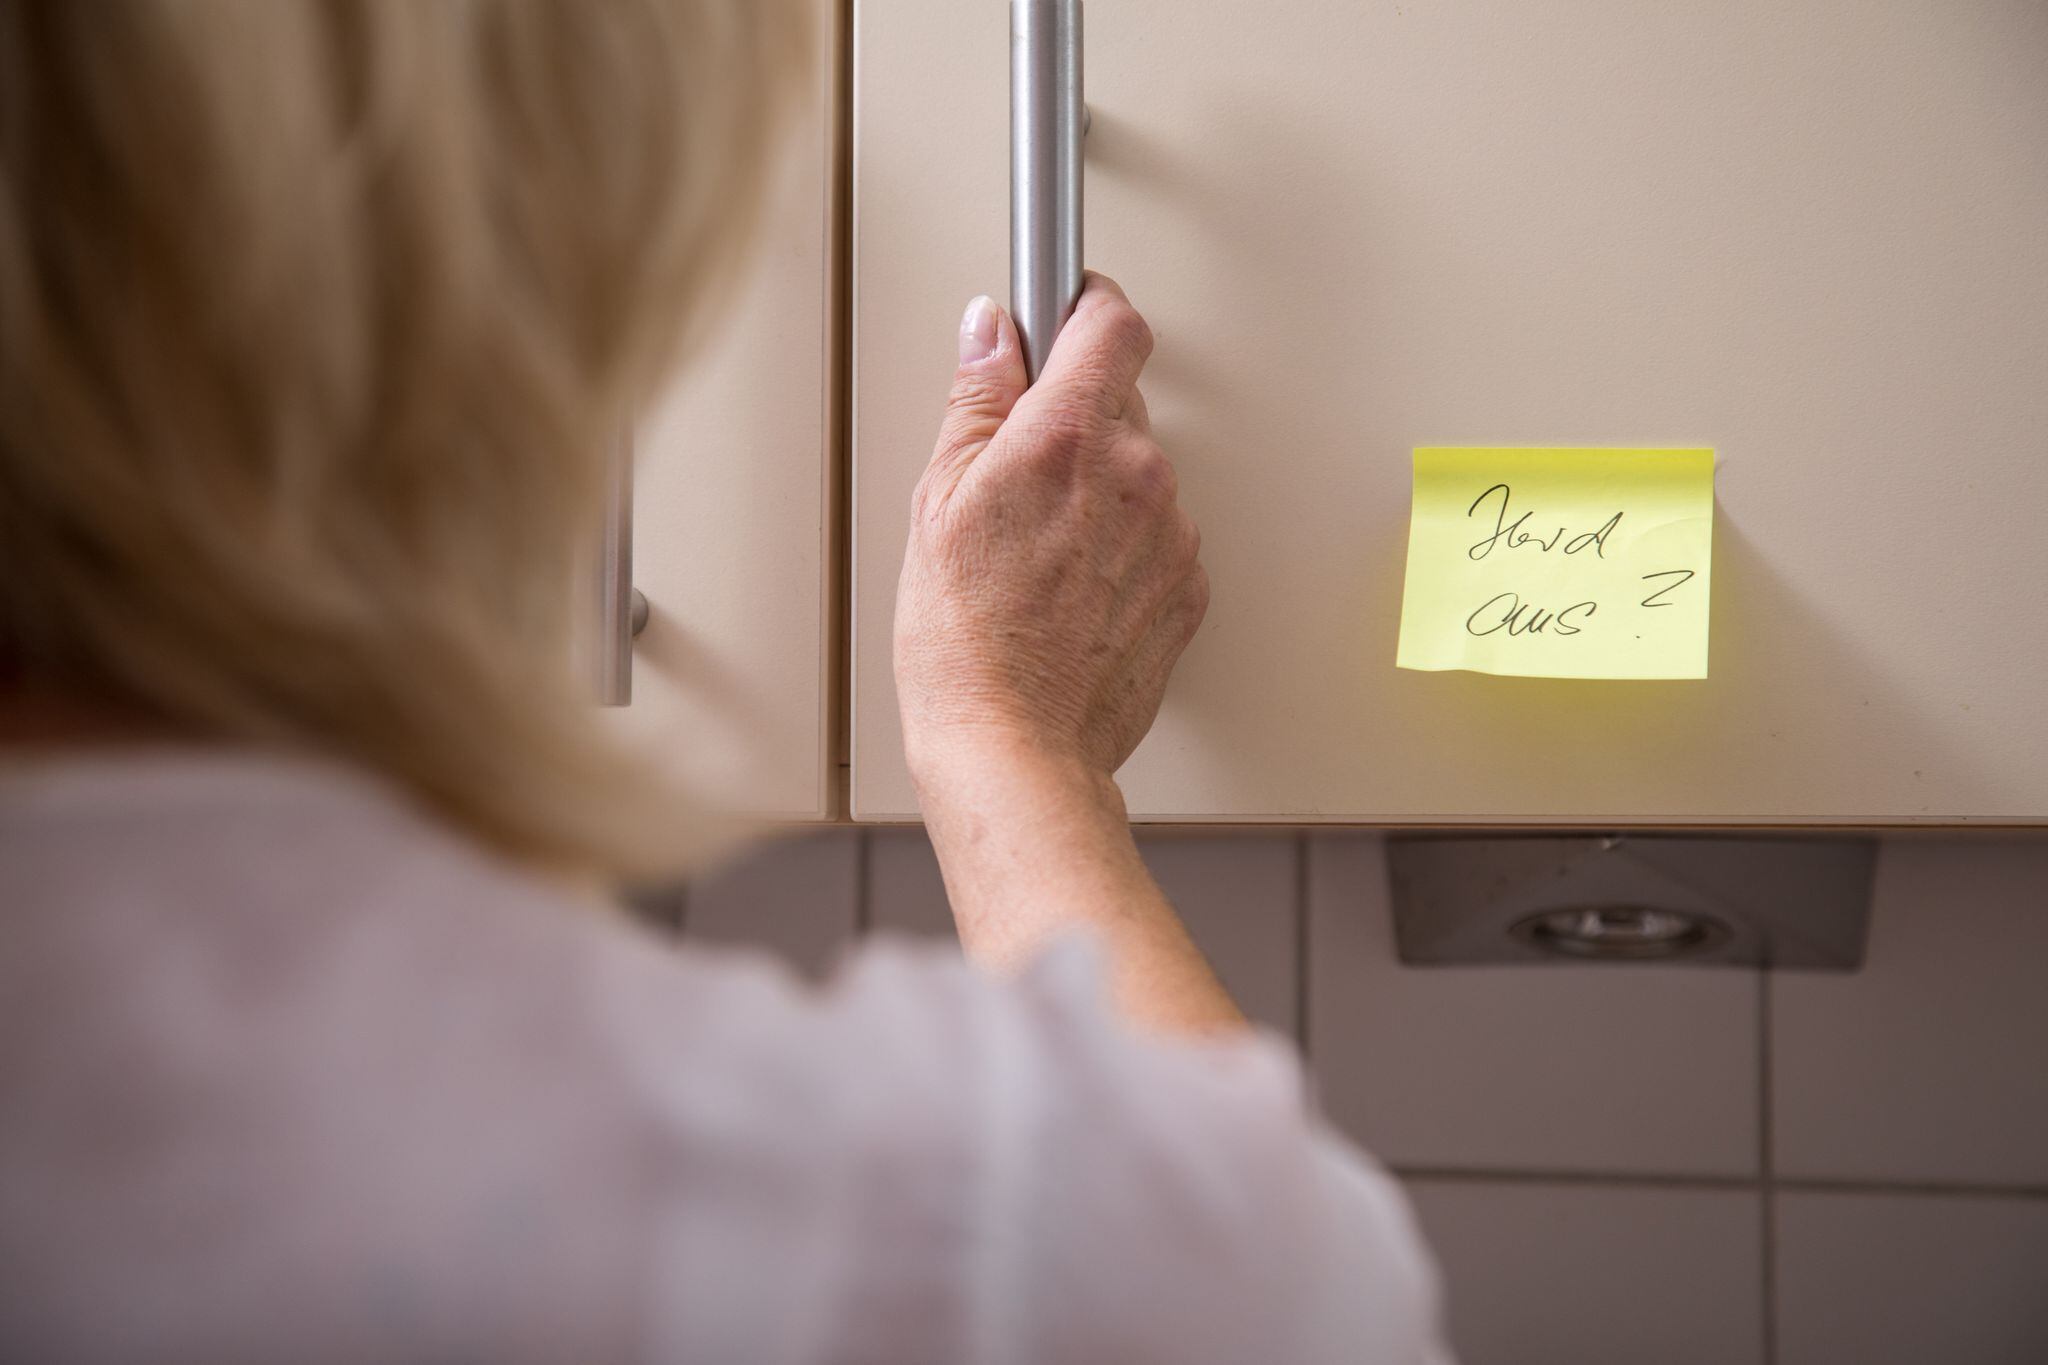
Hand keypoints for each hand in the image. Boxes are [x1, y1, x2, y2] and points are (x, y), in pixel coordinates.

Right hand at [894, 274, 1207, 786]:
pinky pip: (1158, 537)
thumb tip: (992, 333)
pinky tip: (1069, 589)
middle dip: (1074, 423)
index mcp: (1069, 437)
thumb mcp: (940, 500)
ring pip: (1140, 476)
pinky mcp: (1189, 586)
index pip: (1112, 323)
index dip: (1088, 308)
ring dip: (1100, 494)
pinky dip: (1123, 550)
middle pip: (1121, 404)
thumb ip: (977, 400)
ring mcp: (1172, 531)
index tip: (1067, 312)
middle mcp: (1136, 473)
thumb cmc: (965, 640)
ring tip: (1038, 555)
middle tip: (1018, 478)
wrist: (1016, 744)